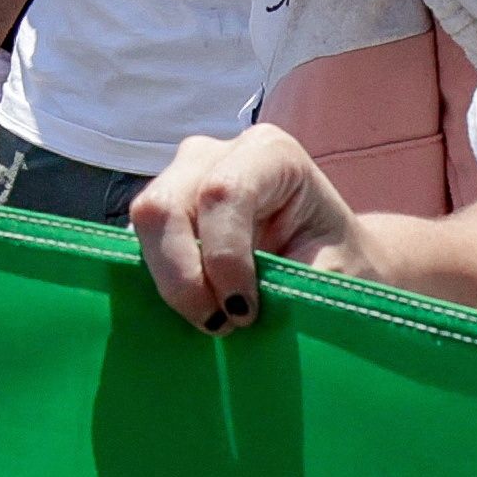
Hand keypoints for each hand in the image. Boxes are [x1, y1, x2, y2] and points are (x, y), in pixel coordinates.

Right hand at [128, 128, 366, 328]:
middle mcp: (216, 153)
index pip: (223, 193)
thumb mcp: (329, 274)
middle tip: (217, 324)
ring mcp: (181, 175)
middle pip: (166, 205)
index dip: (223, 257)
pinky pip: (138, 242)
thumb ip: (286, 286)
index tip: (243, 312)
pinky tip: (192, 306)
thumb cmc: (338, 263)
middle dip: (182, 275)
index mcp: (270, 152)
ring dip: (168, 281)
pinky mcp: (163, 207)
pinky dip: (158, 281)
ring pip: (145, 221)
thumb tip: (237, 315)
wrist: (333, 261)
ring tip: (210, 319)